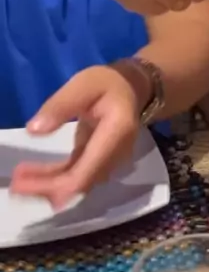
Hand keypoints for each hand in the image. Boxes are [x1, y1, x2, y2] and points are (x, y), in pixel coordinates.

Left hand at [9, 66, 142, 209]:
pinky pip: (76, 175)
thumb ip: (60, 106)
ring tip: (18, 180)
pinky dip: (53, 178)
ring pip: (77, 184)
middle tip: (15, 185)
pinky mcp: (98, 162)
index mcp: (115, 134)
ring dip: (47, 186)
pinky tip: (31, 174)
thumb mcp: (83, 85)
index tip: (26, 183)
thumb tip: (33, 130)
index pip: (87, 172)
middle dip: (46, 188)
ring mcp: (108, 162)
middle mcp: (115, 155)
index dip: (56, 184)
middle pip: (80, 184)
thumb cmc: (106, 84)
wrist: (131, 90)